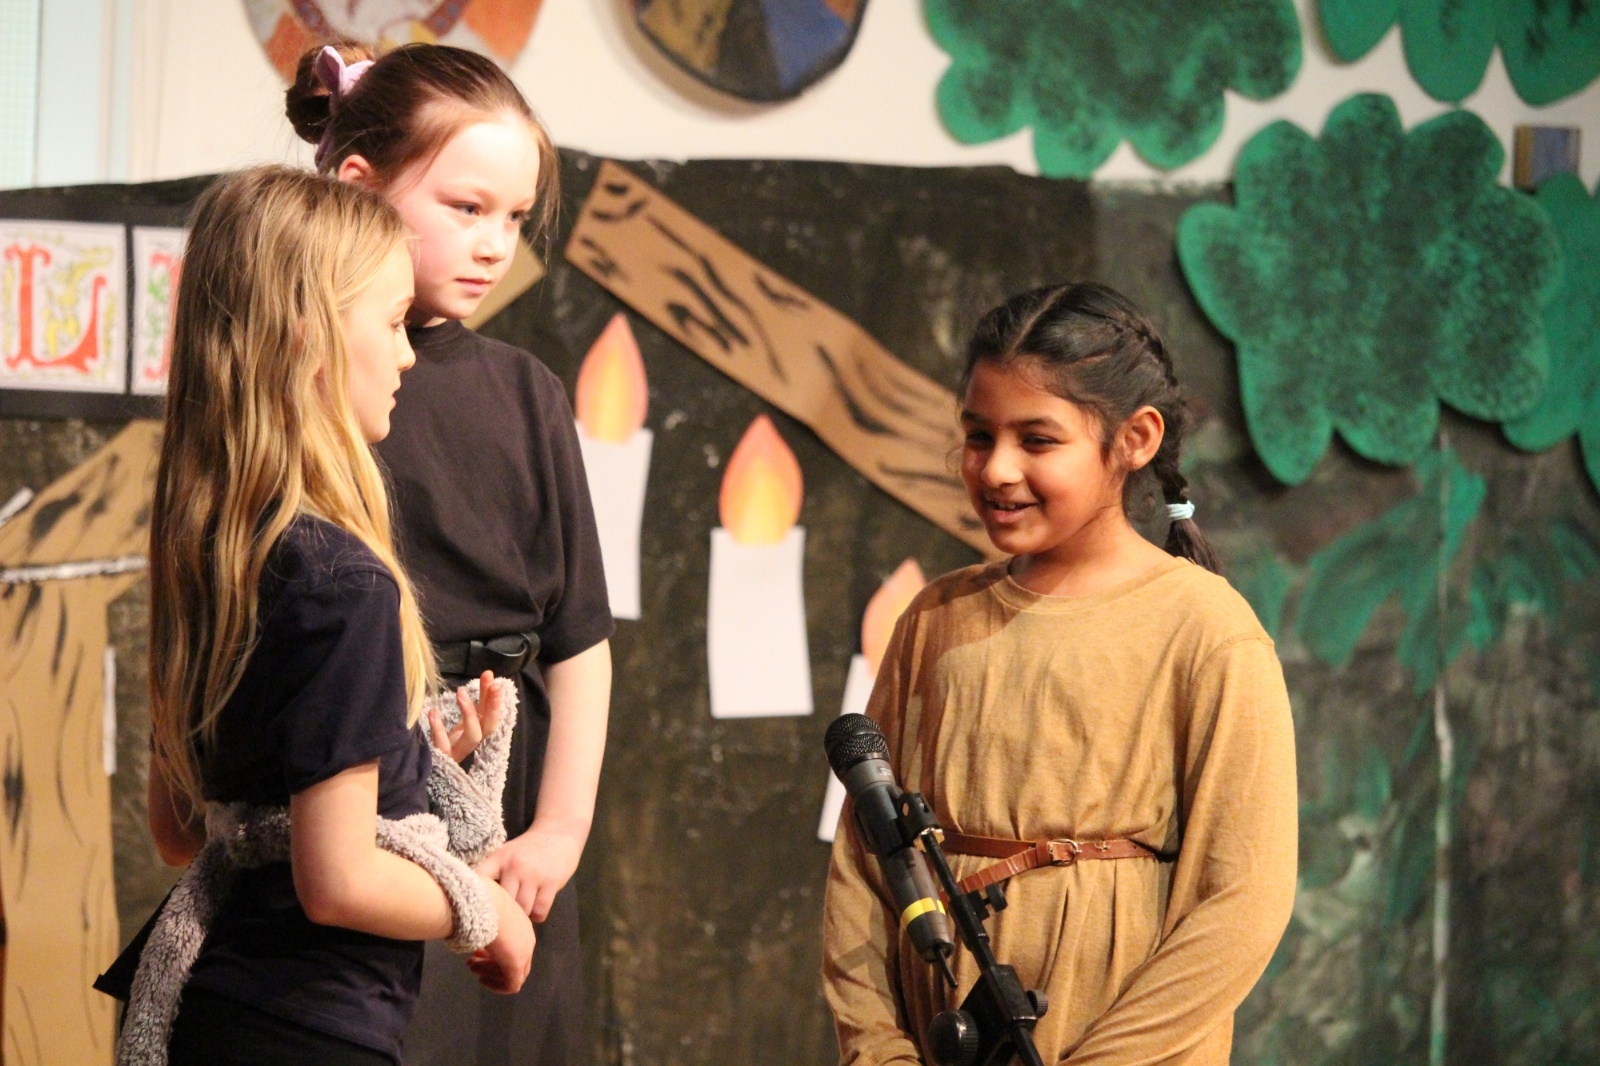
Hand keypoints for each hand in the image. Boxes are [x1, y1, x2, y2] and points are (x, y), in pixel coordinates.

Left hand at [428, 671, 503, 764]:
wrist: (426, 768)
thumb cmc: (447, 740)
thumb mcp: (464, 720)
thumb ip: (477, 702)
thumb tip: (488, 676)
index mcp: (478, 733)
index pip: (492, 716)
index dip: (495, 699)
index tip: (492, 678)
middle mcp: (472, 744)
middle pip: (489, 727)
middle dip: (493, 706)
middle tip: (493, 685)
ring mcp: (458, 752)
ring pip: (472, 737)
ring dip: (469, 713)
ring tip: (461, 692)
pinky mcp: (443, 759)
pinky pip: (444, 745)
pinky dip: (439, 728)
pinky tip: (433, 712)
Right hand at [467, 878, 534, 993]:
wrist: (486, 905)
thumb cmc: (481, 904)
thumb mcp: (485, 911)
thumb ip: (486, 922)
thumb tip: (473, 927)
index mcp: (522, 924)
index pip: (514, 944)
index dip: (494, 951)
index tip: (476, 952)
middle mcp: (527, 938)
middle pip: (514, 959)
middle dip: (492, 963)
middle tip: (472, 963)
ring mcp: (523, 953)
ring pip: (513, 973)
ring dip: (491, 973)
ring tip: (472, 968)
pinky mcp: (516, 965)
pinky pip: (512, 985)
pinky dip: (498, 986)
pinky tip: (482, 980)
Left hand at [475, 825, 583, 922]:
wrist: (559, 833)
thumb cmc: (528, 850)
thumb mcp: (506, 854)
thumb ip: (493, 873)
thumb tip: (477, 901)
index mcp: (499, 858)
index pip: (479, 880)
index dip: (476, 896)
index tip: (477, 906)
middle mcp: (514, 866)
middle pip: (502, 903)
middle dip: (504, 911)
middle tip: (506, 913)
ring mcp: (533, 874)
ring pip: (521, 910)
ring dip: (522, 915)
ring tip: (523, 909)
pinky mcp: (551, 882)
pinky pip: (539, 912)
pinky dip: (537, 915)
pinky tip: (536, 907)